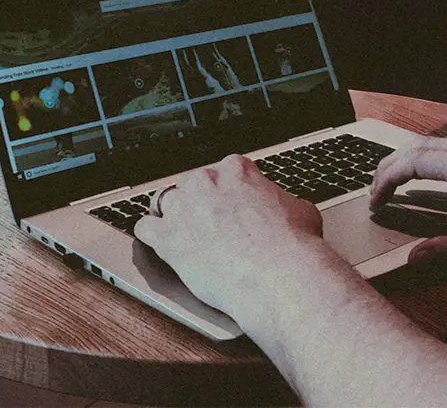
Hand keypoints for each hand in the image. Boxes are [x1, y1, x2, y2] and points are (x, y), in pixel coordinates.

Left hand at [134, 154, 322, 314]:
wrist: (280, 276)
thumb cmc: (293, 247)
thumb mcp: (301, 210)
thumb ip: (282, 203)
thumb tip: (286, 208)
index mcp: (237, 170)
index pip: (222, 172)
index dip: (225, 192)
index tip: (229, 206)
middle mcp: (206, 182)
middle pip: (192, 185)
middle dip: (199, 204)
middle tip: (211, 226)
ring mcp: (183, 208)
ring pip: (165, 203)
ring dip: (174, 218)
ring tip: (185, 235)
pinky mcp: (166, 237)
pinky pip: (145, 228)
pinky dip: (152, 236)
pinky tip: (161, 244)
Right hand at [370, 137, 446, 264]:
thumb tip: (411, 258)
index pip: (416, 161)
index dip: (387, 179)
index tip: (374, 203)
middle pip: (423, 146)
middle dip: (392, 165)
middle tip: (373, 192)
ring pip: (440, 146)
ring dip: (412, 160)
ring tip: (394, 185)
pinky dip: (433, 162)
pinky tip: (434, 182)